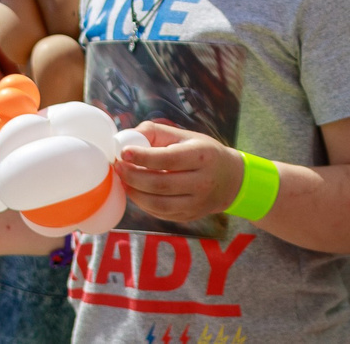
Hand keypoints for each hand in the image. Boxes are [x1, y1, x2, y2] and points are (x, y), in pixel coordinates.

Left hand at [116, 121, 242, 221]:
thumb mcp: (185, 136)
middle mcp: (202, 181)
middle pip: (160, 184)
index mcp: (202, 156)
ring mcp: (196, 203)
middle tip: (118, 167)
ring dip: (135, 193)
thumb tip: (127, 136)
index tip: (123, 152)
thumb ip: (156, 132)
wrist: (230, 179)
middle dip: (133, 176)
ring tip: (124, 181)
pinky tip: (137, 191)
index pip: (168, 159)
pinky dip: (143, 203)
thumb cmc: (203, 152)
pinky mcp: (189, 216)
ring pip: (158, 204)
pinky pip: (160, 213)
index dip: (143, 157)